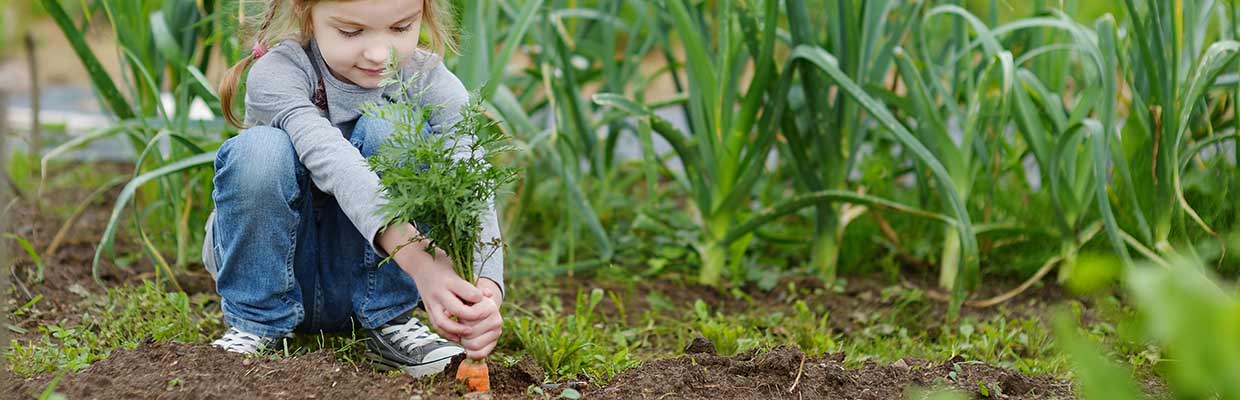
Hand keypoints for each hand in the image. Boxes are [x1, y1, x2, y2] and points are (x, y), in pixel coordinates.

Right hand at [380, 223, 485, 340]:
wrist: (419, 264)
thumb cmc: (442, 264)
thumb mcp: (459, 268)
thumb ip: (474, 283)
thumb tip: (489, 295)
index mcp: (449, 280)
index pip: (468, 293)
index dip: (479, 298)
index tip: (485, 299)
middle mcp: (439, 292)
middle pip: (456, 309)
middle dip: (472, 317)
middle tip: (482, 319)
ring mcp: (431, 302)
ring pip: (442, 322)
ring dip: (457, 330)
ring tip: (469, 332)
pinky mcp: (427, 309)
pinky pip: (435, 325)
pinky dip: (446, 334)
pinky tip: (456, 337)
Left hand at [458, 283, 501, 358]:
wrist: (483, 309)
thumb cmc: (470, 304)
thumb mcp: (465, 298)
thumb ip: (458, 301)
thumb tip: (450, 312)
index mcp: (490, 306)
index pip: (469, 318)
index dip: (459, 320)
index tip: (458, 317)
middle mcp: (497, 319)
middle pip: (469, 333)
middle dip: (460, 332)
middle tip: (459, 328)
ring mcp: (497, 332)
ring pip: (473, 344)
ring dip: (464, 342)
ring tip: (462, 335)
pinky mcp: (495, 343)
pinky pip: (480, 354)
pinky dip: (470, 353)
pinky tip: (466, 346)